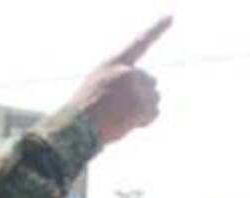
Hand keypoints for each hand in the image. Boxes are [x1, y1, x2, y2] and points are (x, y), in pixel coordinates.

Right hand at [67, 16, 171, 144]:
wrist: (77, 128)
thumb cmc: (84, 111)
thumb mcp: (96, 84)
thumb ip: (118, 79)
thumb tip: (143, 91)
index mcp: (114, 63)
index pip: (139, 43)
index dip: (157, 29)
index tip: (172, 16)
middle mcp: (127, 71)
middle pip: (151, 82)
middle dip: (142, 97)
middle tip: (121, 110)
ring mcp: (135, 87)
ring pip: (154, 99)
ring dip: (143, 111)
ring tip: (121, 118)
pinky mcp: (140, 104)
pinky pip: (153, 114)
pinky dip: (144, 122)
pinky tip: (127, 124)